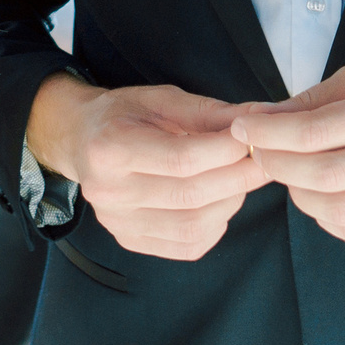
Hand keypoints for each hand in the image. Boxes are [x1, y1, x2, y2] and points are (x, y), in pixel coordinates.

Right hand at [28, 77, 267, 260]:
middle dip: (238, 178)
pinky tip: (219, 202)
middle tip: (263, 161)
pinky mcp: (130, 240)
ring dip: (230, 202)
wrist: (81, 141)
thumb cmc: (122, 116)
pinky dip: (215, 225)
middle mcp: (109, 191)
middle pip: (190, 195)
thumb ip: (211, 112)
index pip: (182, 158)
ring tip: (240, 179)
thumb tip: (262, 116)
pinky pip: (187, 245)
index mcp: (110, 148)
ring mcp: (118, 222)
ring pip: (192, 225)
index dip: (227, 151)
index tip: (253, 139)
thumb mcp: (161, 100)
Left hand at [232, 62, 344, 245]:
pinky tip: (319, 194)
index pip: (312, 132)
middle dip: (276, 165)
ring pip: (335, 209)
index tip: (242, 129)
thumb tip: (261, 118)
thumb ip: (311, 101)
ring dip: (298, 193)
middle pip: (320, 175)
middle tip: (259, 153)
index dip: (268, 134)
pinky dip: (325, 216)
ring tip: (291, 172)